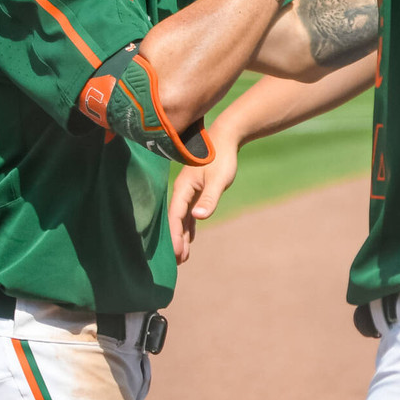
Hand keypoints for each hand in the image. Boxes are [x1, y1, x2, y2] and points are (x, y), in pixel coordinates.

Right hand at [168, 133, 238, 262]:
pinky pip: (189, 213)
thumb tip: (197, 218)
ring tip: (182, 257)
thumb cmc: (222, 157)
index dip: (174, 236)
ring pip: (182, 218)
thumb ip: (209, 199)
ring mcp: (189, 191)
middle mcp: (182, 191)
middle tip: (178, 262)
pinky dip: (189, 227)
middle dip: (175, 241)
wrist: (225, 136)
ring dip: (182, 237)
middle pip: (176, 220)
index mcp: (183, 188)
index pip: (176, 217)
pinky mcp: (197, 191)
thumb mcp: (218, 180)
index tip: (176, 253)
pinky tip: (190, 239)